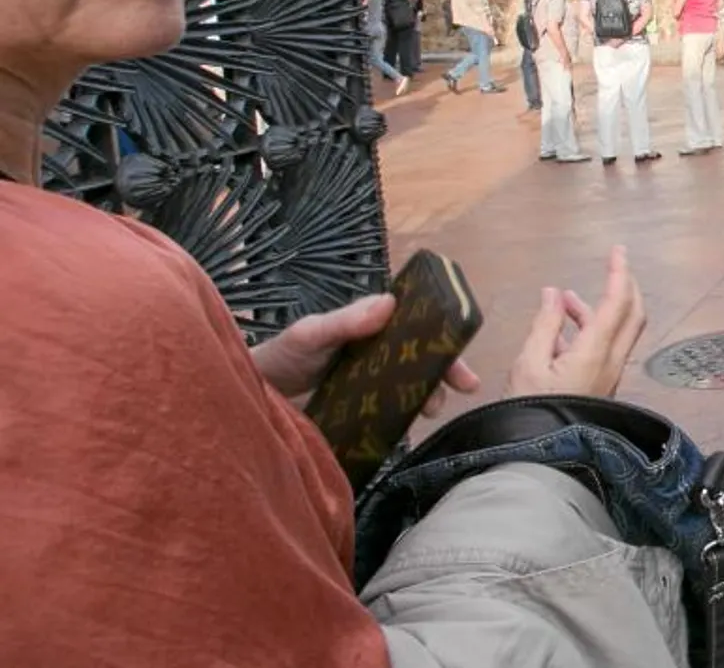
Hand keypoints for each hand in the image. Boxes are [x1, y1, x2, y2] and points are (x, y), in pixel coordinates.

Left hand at [253, 294, 480, 415]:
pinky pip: (393, 418)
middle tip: (462, 388)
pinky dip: (406, 422)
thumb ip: (344, 321)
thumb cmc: (282, 356)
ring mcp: (373, 388)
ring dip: (428, 397)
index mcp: (373, 330)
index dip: (444, 339)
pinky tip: (408, 429)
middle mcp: (379, 357)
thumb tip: (388, 303)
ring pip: (413, 390)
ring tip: (426, 411)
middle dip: (447, 373)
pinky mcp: (364, 417)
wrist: (251, 397)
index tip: (461, 352)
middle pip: (424, 361)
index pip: (419, 328)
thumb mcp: (310, 333)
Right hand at [507, 246, 646, 398]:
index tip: (617, 250)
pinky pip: (603, 349)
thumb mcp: (528, 362)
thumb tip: (555, 293)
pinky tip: (559, 334)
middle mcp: (610, 361)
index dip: (620, 272)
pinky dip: (588, 331)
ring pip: (616, 332)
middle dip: (625, 287)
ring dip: (597, 310)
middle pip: (632, 314)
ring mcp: (608, 375)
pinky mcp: (600, 386)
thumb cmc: (531, 410)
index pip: (618, 302)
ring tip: (564, 302)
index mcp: (595, 351)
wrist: (542, 457)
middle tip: (611, 267)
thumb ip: (545, 324)